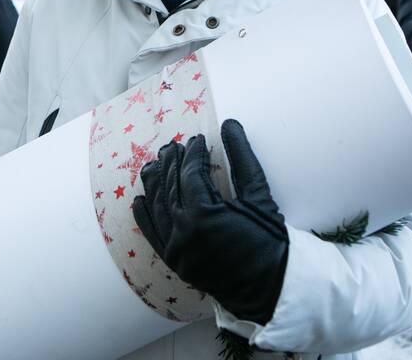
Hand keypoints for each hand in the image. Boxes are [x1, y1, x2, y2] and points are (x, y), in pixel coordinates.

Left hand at [132, 119, 288, 324]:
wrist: (271, 287)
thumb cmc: (270, 241)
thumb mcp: (259, 197)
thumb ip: (242, 158)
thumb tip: (230, 124)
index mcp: (204, 216)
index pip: (190, 174)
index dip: (193, 153)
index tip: (197, 139)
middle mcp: (183, 233)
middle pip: (169, 188)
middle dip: (170, 163)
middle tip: (173, 145)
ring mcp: (176, 250)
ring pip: (157, 209)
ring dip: (154, 184)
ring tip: (155, 163)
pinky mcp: (174, 262)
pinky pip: (152, 235)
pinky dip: (144, 216)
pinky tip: (141, 199)